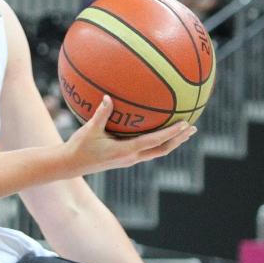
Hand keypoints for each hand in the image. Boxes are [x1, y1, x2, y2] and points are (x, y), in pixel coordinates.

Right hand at [64, 95, 195, 176]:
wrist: (71, 165)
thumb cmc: (79, 147)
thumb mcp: (89, 130)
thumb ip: (100, 114)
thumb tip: (107, 97)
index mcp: (126, 151)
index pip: (155, 141)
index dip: (172, 133)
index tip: (186, 124)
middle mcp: (132, 157)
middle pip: (162, 149)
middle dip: (179, 140)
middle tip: (192, 129)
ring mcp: (129, 159)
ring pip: (157, 151)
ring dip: (171, 142)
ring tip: (182, 133)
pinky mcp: (125, 158)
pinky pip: (147, 150)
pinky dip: (157, 142)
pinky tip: (155, 132)